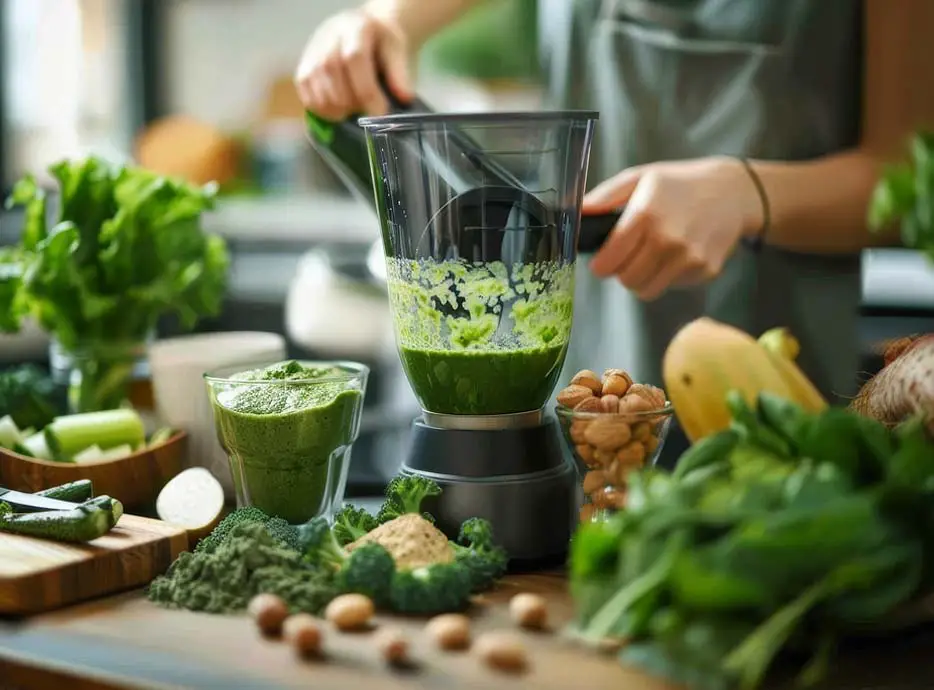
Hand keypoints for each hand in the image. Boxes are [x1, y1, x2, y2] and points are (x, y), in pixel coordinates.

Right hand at [294, 8, 412, 120]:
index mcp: (354, 28)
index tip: (380, 112)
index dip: (367, 91)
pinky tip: (340, 112)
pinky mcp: (303, 72)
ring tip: (356, 110)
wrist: (363, 32)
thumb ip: (400, 73)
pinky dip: (325, 113)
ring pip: (319, 89)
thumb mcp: (397, 50)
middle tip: (369, 112)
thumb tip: (404, 98)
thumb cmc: (382, 44)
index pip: (354, 58)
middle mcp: (328, 38)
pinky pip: (308, 100)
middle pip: (333, 75)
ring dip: (339, 110)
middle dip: (353, 102)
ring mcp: (311, 54)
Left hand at [583, 156, 763, 300]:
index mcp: (645, 215)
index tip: (602, 262)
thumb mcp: (640, 178)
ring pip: (647, 290)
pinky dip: (669, 276)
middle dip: (622, 271)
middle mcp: (668, 240)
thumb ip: (604, 197)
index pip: (609, 261)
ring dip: (642, 278)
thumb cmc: (680, 184)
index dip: (601, 266)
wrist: (733, 191)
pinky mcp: (706, 270)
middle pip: (627, 280)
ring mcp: (689, 258)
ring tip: (650, 256)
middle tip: (629, 256)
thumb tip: (576, 212)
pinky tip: (677, 253)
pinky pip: (672, 286)